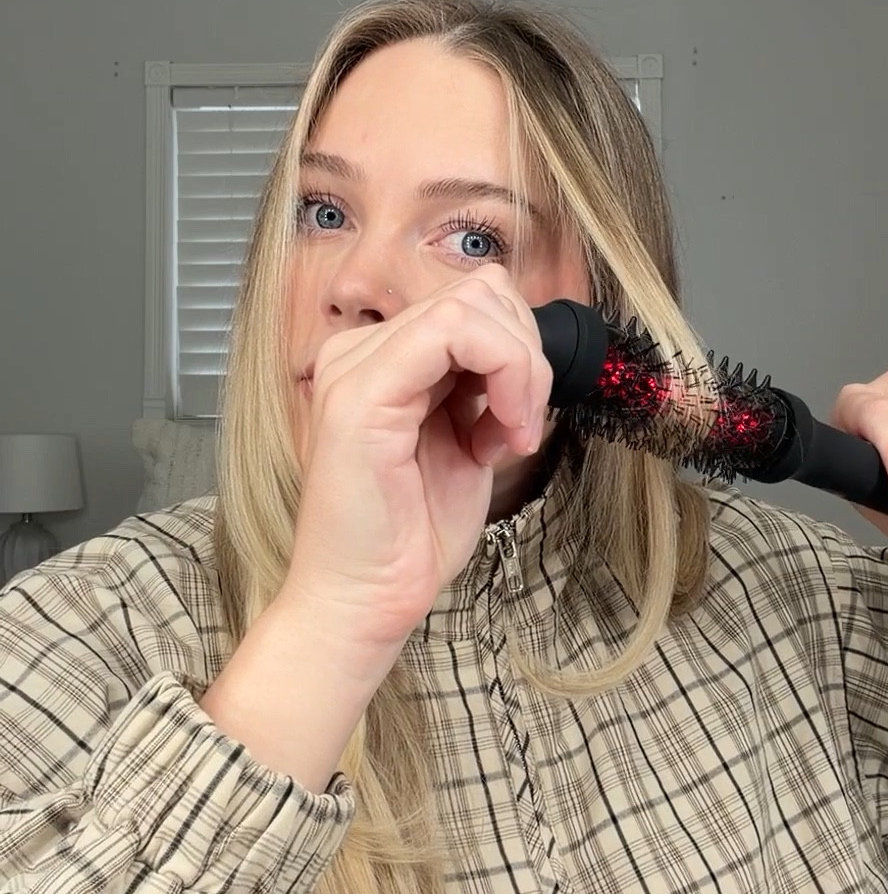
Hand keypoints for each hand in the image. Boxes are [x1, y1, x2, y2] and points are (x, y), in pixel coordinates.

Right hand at [278, 265, 552, 666]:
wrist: (365, 600)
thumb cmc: (410, 536)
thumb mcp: (464, 442)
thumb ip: (481, 389)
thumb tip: (525, 350)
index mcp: (381, 360)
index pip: (472, 303)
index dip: (520, 350)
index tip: (523, 420)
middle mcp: (359, 351)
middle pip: (479, 294)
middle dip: (528, 355)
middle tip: (523, 426)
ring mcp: (354, 366)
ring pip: (473, 305)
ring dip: (521, 368)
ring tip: (511, 435)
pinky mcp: (361, 393)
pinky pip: (453, 332)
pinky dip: (505, 374)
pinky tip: (499, 436)